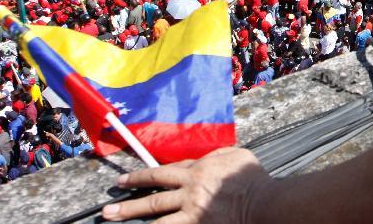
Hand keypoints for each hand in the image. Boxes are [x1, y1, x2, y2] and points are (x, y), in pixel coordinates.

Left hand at [102, 147, 268, 222]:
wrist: (265, 204)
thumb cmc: (252, 178)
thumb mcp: (234, 155)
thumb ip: (214, 156)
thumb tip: (201, 160)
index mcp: (197, 171)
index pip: (163, 173)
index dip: (142, 176)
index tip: (125, 181)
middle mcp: (190, 192)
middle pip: (153, 197)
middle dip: (128, 202)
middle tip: (107, 209)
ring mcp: (193, 213)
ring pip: (157, 218)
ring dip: (133, 218)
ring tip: (114, 220)